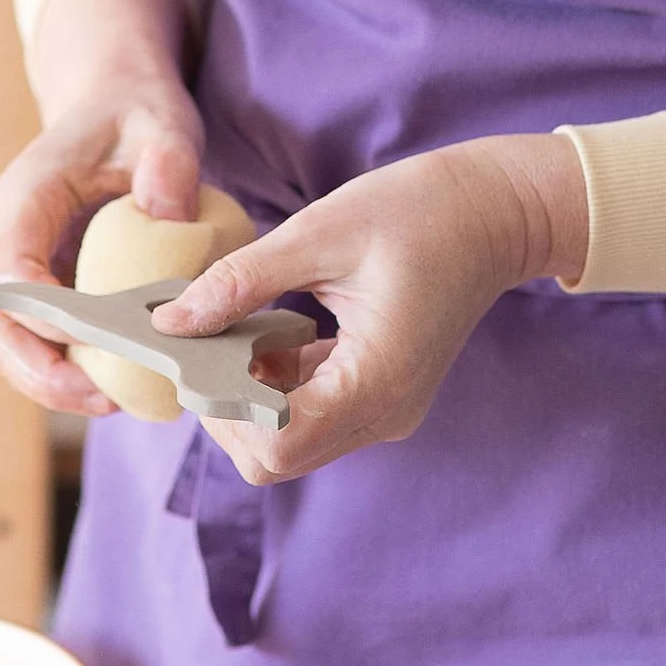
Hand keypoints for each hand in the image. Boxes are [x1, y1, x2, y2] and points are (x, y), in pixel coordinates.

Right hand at [0, 0, 202, 417]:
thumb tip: (166, 217)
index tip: (96, 352)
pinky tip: (123, 380)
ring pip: (10, 346)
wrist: (113, 98)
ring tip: (118, 402)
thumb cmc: (135, 111)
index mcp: (24, 199)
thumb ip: (169, 162)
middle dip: (42, 374)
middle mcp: (8, 239)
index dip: (43, 323)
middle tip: (106, 401)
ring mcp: (19, 266)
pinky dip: (69, 369)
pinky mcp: (41, 285)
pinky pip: (39, 341)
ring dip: (53, 383)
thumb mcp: (162, 122)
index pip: (11, 275)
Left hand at [151, 132, 588, 481]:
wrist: (494, 211)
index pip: (275, 446)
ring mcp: (385, 409)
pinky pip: (313, 409)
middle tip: (204, 338)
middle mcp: (384, 413)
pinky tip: (267, 326)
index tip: (193, 353)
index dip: (220, 410)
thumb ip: (240, 283)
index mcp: (376, 381)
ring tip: (235, 324)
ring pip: (290, 437)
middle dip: (226, 405)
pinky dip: (276, 379)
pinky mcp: (381, 393)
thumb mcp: (317, 233)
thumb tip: (171, 324)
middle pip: (276, 455)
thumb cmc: (415, 210)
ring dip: (248, 390)